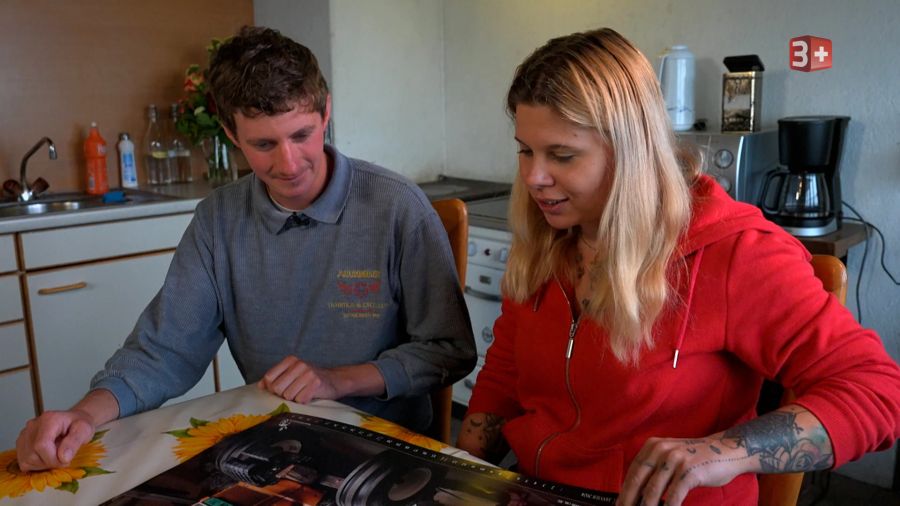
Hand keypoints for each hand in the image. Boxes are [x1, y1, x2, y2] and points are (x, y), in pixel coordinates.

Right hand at [16, 409, 95, 470]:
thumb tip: (63, 458)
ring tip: (55, 454)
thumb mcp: (84, 430)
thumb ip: (75, 442)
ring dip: (43, 464)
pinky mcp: (21, 443)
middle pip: (33, 455)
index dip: (53, 459)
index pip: (41, 445)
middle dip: (50, 462)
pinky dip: (36, 464)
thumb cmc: (79, 425)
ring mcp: (24, 434)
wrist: (73, 422)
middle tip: (63, 457)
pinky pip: (24, 462)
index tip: (65, 460)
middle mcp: (32, 425)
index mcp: (48, 419)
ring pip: (26, 460)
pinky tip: (46, 456)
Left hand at [258, 356, 340, 403]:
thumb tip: (260, 386)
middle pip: (277, 388)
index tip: (281, 389)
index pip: (269, 378)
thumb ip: (275, 378)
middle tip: (294, 392)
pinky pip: (300, 400)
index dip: (272, 388)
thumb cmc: (310, 379)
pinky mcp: (316, 383)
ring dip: (294, 398)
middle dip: (283, 394)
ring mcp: (308, 373)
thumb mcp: (292, 374)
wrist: (335, 380)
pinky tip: (309, 395)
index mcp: (290, 360)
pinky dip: (304, 401)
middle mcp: (299, 364)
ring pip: (288, 395)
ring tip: (303, 392)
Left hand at [617, 434, 750, 505]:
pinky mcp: (689, 472)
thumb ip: (654, 469)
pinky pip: (674, 495)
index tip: (619, 504)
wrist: (726, 451)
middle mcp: (661, 450)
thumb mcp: (670, 456)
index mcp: (653, 446)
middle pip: (639, 481)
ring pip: (654, 490)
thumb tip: (635, 493)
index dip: (625, 490)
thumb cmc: (695, 458)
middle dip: (629, 500)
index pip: (633, 471)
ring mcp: (675, 460)